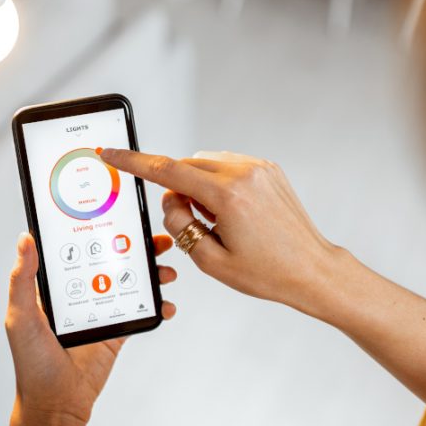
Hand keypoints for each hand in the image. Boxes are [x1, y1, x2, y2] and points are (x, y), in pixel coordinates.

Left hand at [6, 233, 176, 425]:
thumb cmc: (31, 361)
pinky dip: (158, 306)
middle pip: (113, 260)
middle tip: (159, 241)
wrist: (55, 403)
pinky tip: (166, 305)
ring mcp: (101, 310)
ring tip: (166, 271)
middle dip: (138, 248)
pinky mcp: (117, 330)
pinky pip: (140, 312)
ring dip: (152, 273)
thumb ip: (23, 278)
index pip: (82, 248)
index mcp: (58, 284)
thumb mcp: (20, 315)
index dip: (102, 231)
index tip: (122, 218)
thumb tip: (25, 238)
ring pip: (131, 282)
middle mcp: (81, 292)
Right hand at [99, 149, 339, 311]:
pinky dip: (217, 183)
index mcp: (228, 196)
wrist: (312, 270)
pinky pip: (226, 165)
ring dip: (199, 186)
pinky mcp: (268, 168)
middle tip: (194, 222)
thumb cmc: (266, 273)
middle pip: (186, 166)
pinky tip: (233, 212)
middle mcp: (244, 173)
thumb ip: (179, 224)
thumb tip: (170, 198)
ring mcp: (259, 167)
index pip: (168, 171)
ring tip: (220, 221)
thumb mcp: (211, 260)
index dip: (134, 162)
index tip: (113, 153)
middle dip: (178, 189)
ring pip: (205, 163)